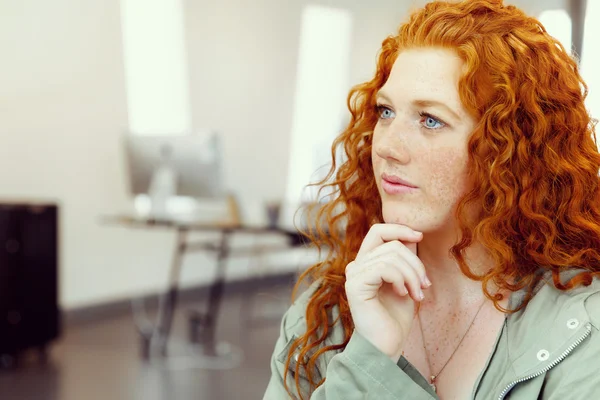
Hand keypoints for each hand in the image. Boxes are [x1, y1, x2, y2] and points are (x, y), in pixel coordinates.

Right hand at [344, 223, 429, 361]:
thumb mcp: (406, 281)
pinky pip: (384, 267)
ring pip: (391, 255)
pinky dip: (400, 279)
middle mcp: (357, 265)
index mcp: (366, 262)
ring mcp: (354, 274)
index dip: (399, 228)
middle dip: (415, 262)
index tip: (420, 236)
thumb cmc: (396, 317)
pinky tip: (404, 294)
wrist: (387, 346)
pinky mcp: (355, 284)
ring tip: (417, 294)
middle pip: (390, 243)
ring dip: (412, 274)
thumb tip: (412, 235)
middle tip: (425, 284)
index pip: (379, 231)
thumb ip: (405, 259)